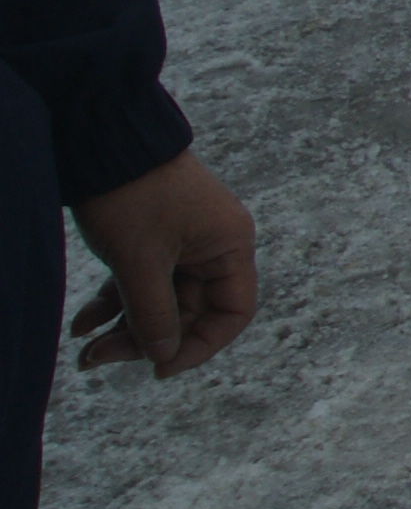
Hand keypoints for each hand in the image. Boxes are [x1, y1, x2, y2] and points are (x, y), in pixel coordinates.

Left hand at [71, 151, 259, 378]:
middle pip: (188, 311)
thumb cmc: (133, 195)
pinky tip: (82, 324)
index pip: (231, 313)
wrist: (102, 140)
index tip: (158, 367)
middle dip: (144, 338)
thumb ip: (155, 314)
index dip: (199, 346)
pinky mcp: (152, 239)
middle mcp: (212, 247)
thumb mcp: (141, 262)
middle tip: (99, 358)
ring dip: (123, 327)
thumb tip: (163, 357)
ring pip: (158, 300)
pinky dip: (113, 303)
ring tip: (84, 350)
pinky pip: (139, 283)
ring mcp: (181, 242)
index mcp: (229, 247)